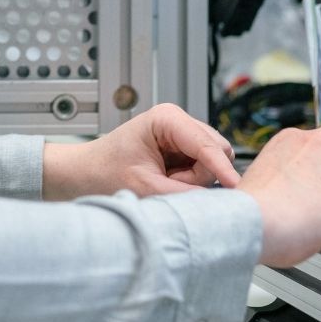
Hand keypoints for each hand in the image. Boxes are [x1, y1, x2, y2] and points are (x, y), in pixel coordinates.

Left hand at [41, 103, 240, 200]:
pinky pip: (202, 170)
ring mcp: (183, 135)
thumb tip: (215, 203)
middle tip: (167, 185)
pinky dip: (189, 182)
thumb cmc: (103, 172)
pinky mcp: (183, 150)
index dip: (221, 169)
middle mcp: (179, 121)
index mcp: (167, 118)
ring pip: (212, 163)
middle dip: (199, 177)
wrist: (84, 174)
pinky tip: (167, 182)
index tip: (236, 187)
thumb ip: (181, 195)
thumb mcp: (143, 187)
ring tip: (162, 183)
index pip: (206, 145)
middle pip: (216, 153)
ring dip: (193, 181)